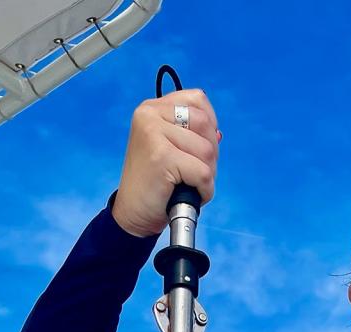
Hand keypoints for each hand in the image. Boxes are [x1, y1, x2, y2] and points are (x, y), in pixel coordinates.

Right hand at [112, 88, 221, 238]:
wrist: (132, 214)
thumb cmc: (154, 184)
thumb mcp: (170, 148)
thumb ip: (190, 134)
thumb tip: (218, 134)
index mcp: (152, 108)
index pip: (197, 99)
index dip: (209, 125)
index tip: (200, 147)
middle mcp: (150, 115)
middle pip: (205, 124)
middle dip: (211, 153)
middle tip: (196, 172)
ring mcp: (154, 134)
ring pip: (207, 150)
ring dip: (208, 174)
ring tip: (191, 185)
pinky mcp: (161, 157)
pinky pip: (203, 173)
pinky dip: (205, 190)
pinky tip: (193, 195)